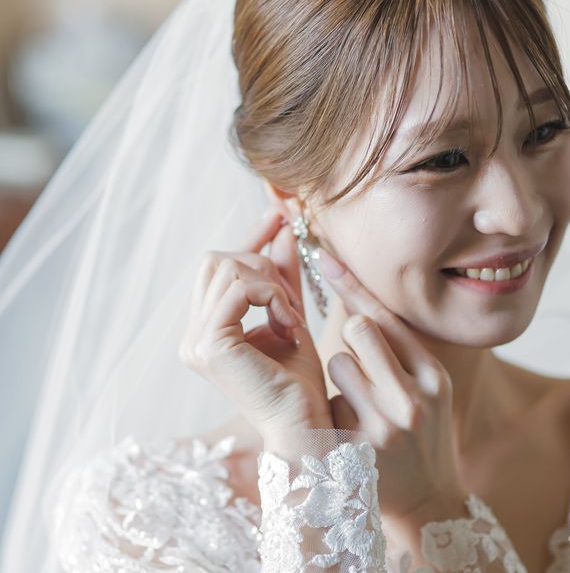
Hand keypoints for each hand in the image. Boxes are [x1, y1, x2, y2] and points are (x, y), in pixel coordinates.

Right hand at [178, 208, 332, 440]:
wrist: (306, 425)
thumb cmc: (299, 380)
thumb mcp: (290, 315)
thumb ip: (281, 275)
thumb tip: (282, 228)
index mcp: (206, 331)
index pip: (217, 267)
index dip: (247, 238)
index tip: (277, 217)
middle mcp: (192, 335)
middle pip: (216, 260)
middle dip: (261, 264)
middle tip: (293, 297)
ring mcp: (195, 341)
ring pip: (226, 267)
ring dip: (269, 282)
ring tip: (292, 315)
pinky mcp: (209, 345)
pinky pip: (239, 288)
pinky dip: (271, 296)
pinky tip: (289, 323)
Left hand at [312, 247, 466, 522]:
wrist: (427, 500)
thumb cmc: (422, 432)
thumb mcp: (428, 389)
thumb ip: (399, 349)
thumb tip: (357, 303)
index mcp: (433, 375)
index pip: (386, 316)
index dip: (351, 283)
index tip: (321, 253)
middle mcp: (413, 396)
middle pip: (360, 328)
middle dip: (352, 334)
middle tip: (363, 358)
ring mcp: (384, 424)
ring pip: (337, 361)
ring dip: (341, 373)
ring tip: (360, 402)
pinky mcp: (356, 447)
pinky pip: (328, 399)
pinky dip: (335, 406)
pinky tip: (352, 429)